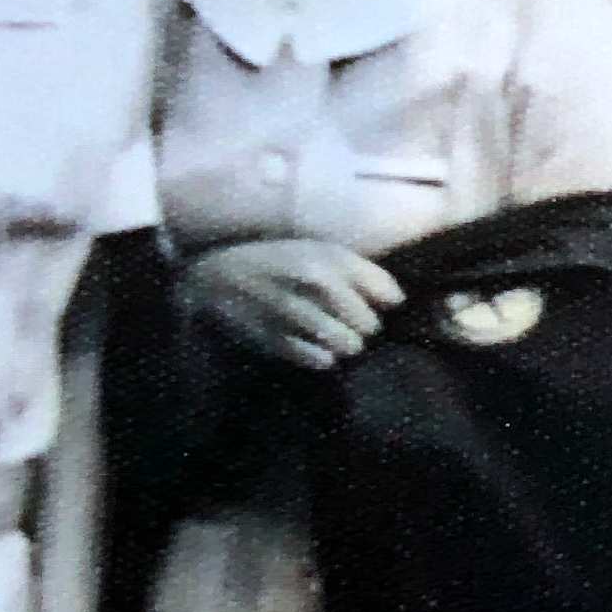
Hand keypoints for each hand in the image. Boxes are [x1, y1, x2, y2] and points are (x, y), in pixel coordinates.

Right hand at [179, 239, 403, 369]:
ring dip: (343, 345)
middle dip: (361, 327)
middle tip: (343, 322)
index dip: (385, 304)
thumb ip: (360, 272)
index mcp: (331, 257)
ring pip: (350, 345)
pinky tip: (310, 347)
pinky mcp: (273, 337)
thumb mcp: (318, 251)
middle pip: (371, 325)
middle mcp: (316, 281)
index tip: (373, 305)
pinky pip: (320, 360)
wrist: (213, 276)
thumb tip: (398, 302)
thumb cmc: (277, 263)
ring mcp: (294, 310)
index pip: (390, 295)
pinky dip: (320, 358)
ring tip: (329, 337)